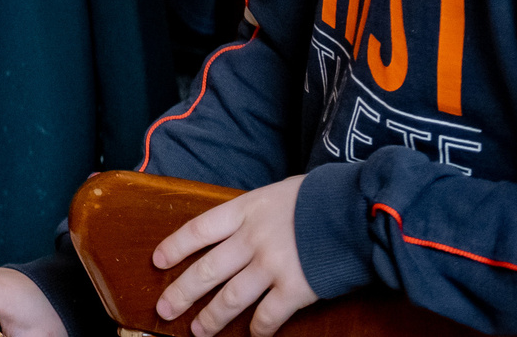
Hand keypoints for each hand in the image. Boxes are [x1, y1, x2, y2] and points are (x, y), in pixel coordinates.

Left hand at [152, 176, 314, 336]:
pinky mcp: (295, 289)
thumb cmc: (322, 199)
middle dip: (182, 292)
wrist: (358, 211)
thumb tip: (240, 232)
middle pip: (207, 269)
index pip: (198, 230)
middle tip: (164, 309)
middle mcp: (251, 239)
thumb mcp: (278, 194)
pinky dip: (258, 330)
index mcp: (245, 210)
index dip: (175, 247)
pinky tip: (252, 336)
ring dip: (211, 318)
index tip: (158, 261)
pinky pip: (268, 316)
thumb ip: (256, 215)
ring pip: (230, 297)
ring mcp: (271, 265)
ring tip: (198, 331)